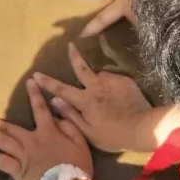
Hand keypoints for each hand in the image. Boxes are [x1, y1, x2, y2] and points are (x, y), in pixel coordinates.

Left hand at [0, 78, 93, 179]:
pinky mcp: (18, 172)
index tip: (30, 82)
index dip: (35, 94)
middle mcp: (31, 141)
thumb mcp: (81, 143)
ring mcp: (23, 157)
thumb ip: (70, 126)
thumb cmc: (77, 166)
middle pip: (9, 128)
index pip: (40, 109)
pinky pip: (4, 164)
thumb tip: (58, 113)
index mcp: (47, 132)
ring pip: (3, 143)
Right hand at [32, 44, 157, 152]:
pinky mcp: (125, 80)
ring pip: (100, 75)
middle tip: (70, 44)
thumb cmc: (113, 135)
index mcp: (85, 100)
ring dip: (98, 80)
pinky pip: (113, 80)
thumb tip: (55, 100)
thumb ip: (71, 115)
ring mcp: (112, 81)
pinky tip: (118, 96)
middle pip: (82, 67)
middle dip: (73, 56)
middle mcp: (97, 86)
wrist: (144, 127)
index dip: (47, 82)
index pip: (61, 89)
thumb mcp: (88, 132)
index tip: (36, 74)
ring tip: (106, 94)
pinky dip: (111, 85)